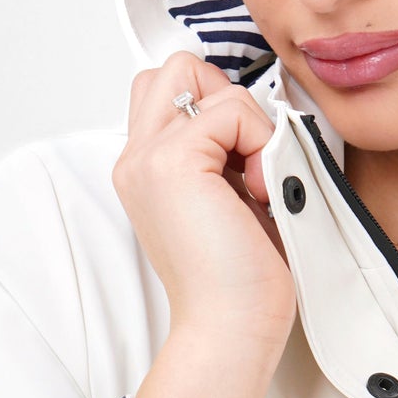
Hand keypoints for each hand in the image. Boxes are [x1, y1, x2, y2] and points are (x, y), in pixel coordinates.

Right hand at [113, 52, 297, 348]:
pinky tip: (261, 192)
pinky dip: (260, 141)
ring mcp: (147, 157)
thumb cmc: (241, 282)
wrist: (230, 329)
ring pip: (199, 74)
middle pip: (176, 67)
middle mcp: (136, 158)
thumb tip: (258, 115)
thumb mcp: (231, 199)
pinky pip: (231, 107)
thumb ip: (227, 152)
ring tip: (256, 183)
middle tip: (248, 160)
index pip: (173, 90)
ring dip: (247, 122)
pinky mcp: (172, 161)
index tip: (247, 165)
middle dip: (227, 99)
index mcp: (146, 168)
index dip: (220, 110)